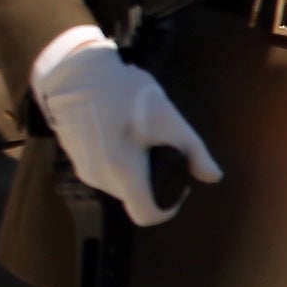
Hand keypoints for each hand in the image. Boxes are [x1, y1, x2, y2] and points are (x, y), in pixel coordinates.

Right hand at [32, 27, 221, 225]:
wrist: (75, 72)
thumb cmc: (125, 95)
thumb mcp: (169, 119)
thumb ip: (194, 152)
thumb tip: (212, 176)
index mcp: (124, 173)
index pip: (147, 214)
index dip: (168, 207)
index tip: (177, 185)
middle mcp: (99, 177)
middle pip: (134, 197)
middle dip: (153, 181)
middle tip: (163, 150)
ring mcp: (83, 168)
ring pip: (118, 184)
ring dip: (134, 170)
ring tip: (139, 137)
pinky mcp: (73, 156)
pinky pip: (102, 170)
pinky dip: (117, 160)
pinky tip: (119, 131)